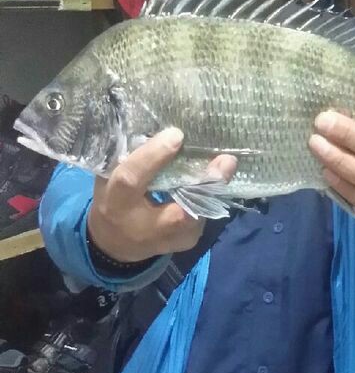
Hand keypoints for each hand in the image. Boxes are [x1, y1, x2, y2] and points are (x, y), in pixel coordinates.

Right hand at [87, 128, 236, 262]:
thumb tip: (158, 130)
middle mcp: (143, 226)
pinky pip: (202, 217)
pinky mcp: (184, 243)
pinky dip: (210, 198)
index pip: (133, 179)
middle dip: (205, 186)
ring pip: (199, 215)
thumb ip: (128, 158)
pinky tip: (215, 180)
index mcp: (117, 202)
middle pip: (180, 212)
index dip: (154, 157)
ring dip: (214, 189)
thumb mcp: (109, 177)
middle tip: (226, 160)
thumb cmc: (112, 199)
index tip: (176, 135)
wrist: (115, 243)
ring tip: (226, 164)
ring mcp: (167, 240)